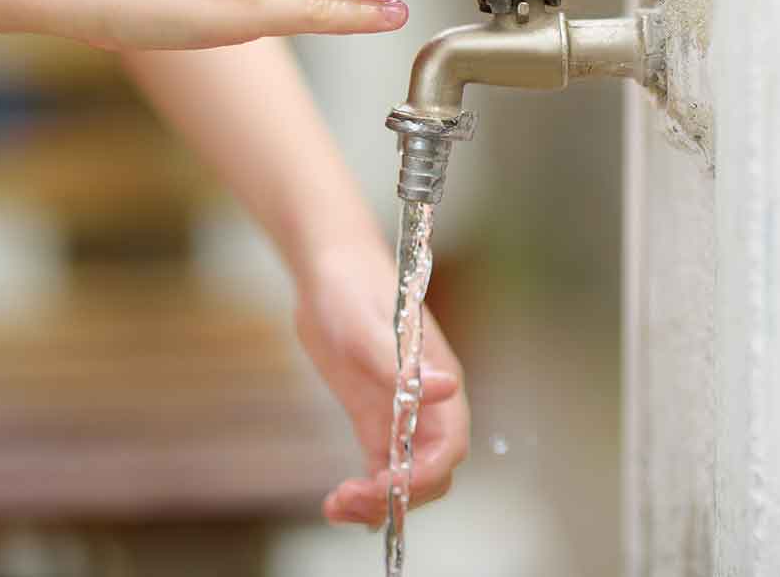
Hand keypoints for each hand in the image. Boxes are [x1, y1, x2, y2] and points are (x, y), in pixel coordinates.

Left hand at [293, 244, 469, 525]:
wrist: (331, 272)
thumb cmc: (353, 289)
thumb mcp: (368, 326)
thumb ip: (402, 363)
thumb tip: (448, 388)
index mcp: (439, 380)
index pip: (449, 444)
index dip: (425, 473)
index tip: (389, 486)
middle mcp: (427, 405)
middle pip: (430, 472)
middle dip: (399, 496)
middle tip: (351, 501)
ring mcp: (400, 415)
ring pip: (405, 478)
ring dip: (378, 502)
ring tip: (336, 507)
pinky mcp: (373, 420)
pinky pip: (380, 469)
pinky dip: (364, 492)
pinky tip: (336, 504)